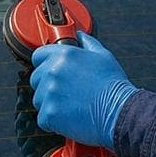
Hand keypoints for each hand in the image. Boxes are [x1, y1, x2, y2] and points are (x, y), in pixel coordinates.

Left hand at [31, 32, 137, 148]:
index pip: (38, 55)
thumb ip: (87, 43)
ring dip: (51, 103)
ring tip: (72, 104)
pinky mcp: (48, 114)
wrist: (119, 110)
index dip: (45, 63)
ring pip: (39, 99)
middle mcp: (53, 72)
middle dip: (48, 85)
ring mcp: (49, 93)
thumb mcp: (104, 56)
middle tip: (68, 91)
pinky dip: (54, 120)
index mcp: (64, 55)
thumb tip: (79, 35)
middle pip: (36, 78)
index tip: (52, 70)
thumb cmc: (113, 84)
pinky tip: (70, 116)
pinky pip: (43, 117)